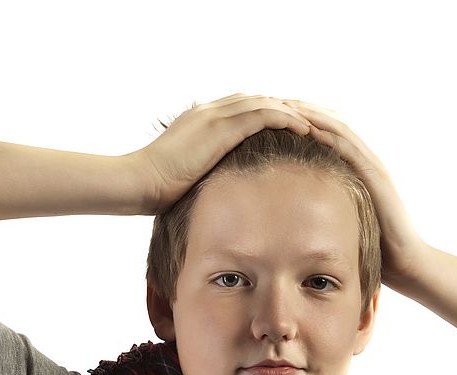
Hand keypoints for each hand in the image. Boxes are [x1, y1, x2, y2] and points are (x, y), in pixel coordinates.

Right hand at [130, 93, 311, 213]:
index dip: (271, 116)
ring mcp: (215, 116)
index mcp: (201, 121)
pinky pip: (264, 115)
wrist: (139, 182)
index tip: (293, 127)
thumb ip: (205, 174)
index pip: (244, 109)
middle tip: (314, 120)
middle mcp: (210, 112)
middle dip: (289, 109)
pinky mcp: (221, 128)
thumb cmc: (156, 189)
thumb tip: (219, 192)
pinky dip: (287, 119)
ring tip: (318, 124)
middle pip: (260, 100)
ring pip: (266, 103)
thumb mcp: (185, 177)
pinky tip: (306, 129)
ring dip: (294, 112)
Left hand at [281, 99, 428, 286]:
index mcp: (353, 167)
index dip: (298, 120)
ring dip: (311, 113)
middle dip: (300, 109)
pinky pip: (348, 146)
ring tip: (285, 102)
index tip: (270, 112)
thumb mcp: (338, 221)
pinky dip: (328, 132)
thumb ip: (320, 209)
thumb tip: (287, 213)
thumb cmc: (371, 246)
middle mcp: (363, 159)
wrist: (404, 261)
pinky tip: (307, 125)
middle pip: (328, 122)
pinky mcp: (374, 173)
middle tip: (271, 98)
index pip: (323, 133)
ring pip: (337, 127)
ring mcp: (370, 163)